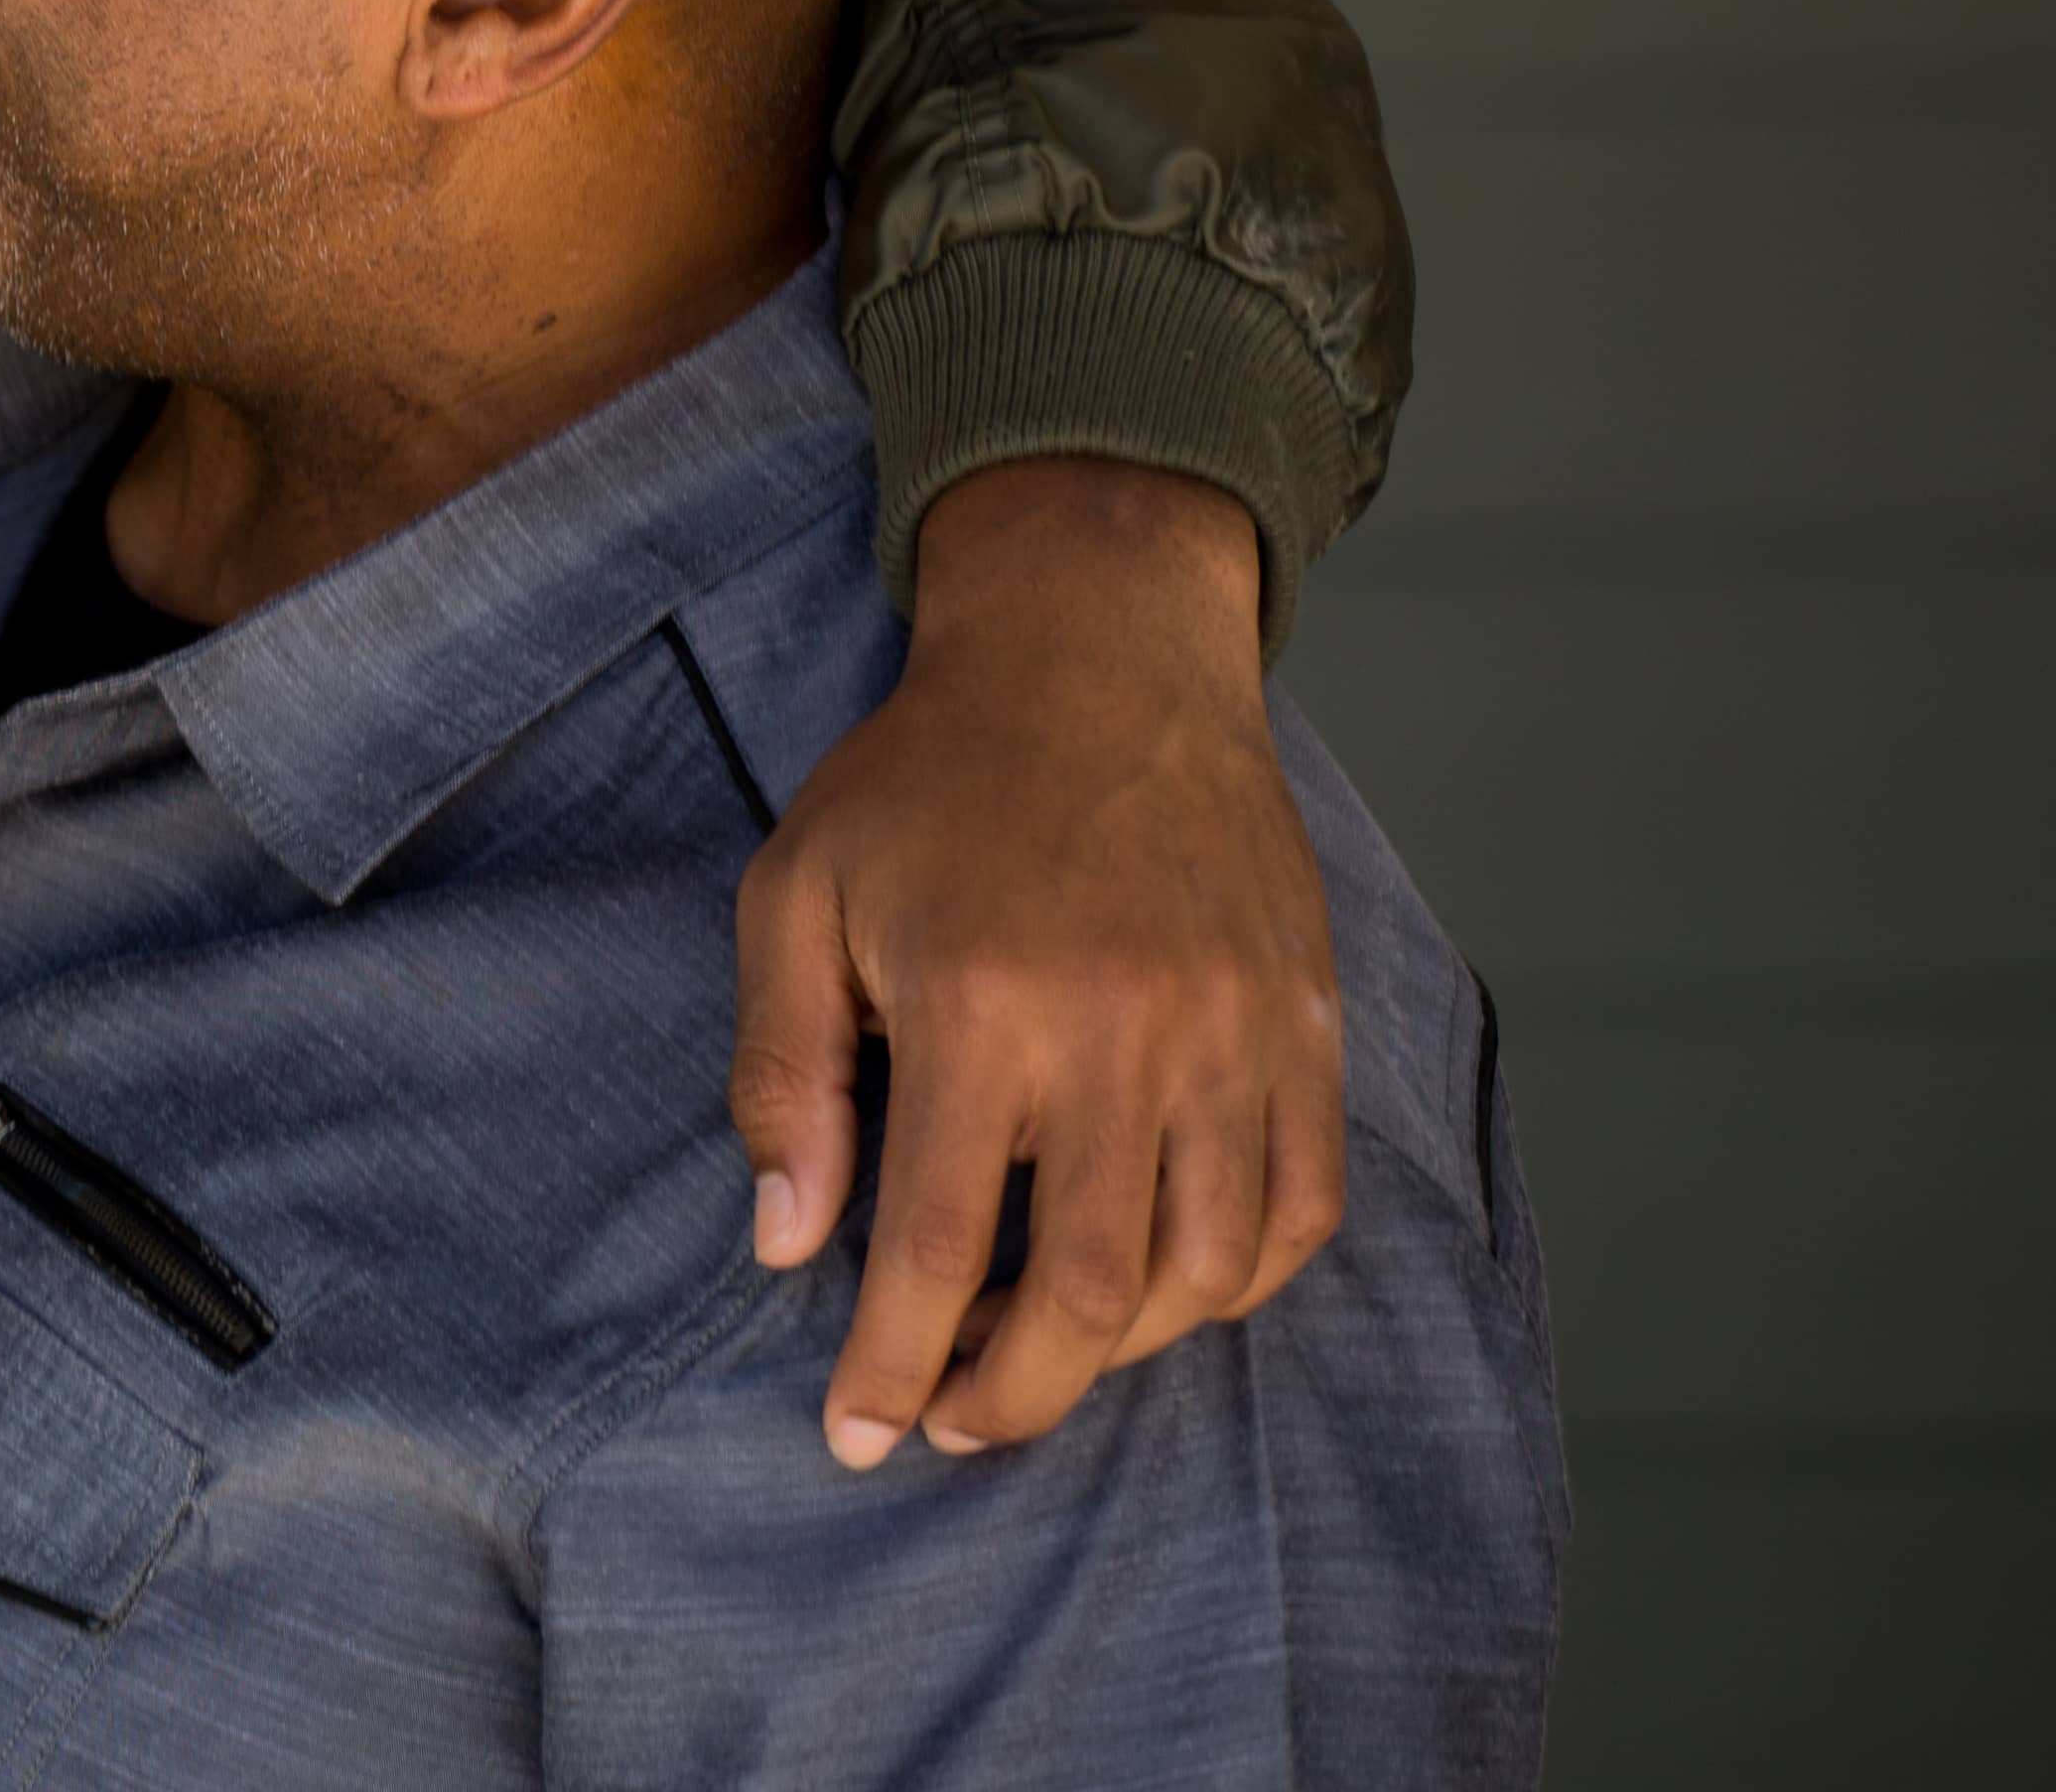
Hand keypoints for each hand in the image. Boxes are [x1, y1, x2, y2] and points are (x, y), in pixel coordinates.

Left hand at [730, 459, 1344, 1467]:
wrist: (1099, 658)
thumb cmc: (926, 781)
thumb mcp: (796, 896)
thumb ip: (785, 1074)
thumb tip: (788, 1243)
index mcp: (980, 1003)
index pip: (934, 1242)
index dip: (894, 1361)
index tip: (857, 1433)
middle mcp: (1123, 1032)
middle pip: (1088, 1291)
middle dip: (1013, 1392)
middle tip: (952, 1421)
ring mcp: (1236, 1034)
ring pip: (1205, 1270)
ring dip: (1120, 1350)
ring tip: (1038, 1351)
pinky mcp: (1307, 1026)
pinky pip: (1302, 1208)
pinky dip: (1237, 1281)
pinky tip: (1158, 1286)